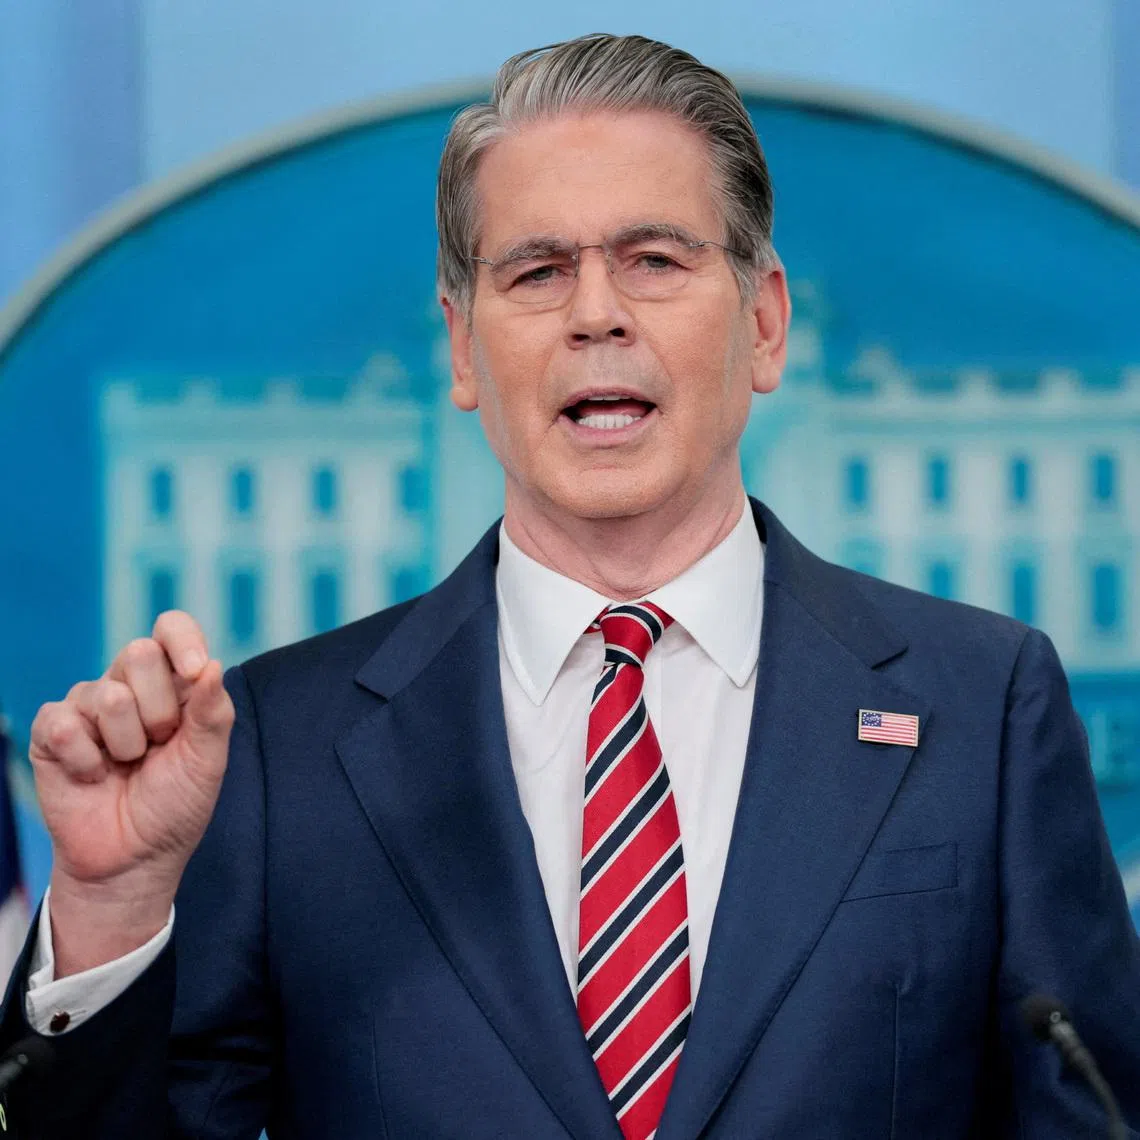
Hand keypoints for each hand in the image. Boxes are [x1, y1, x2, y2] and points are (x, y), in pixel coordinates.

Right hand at [29, 611, 234, 974]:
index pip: (171, 628)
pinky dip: (86, 760)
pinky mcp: (52, 732)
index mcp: (173, 682)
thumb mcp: (208, 759)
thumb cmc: (176, 803)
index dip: (180, 639)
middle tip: (159, 745)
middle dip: (159, 709)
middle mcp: (129, 684)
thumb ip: (213, 712)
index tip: (192, 669)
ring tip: (128, 766)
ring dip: (126, 743)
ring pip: (106, 694)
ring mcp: (88, 705)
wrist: (136, 857)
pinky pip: (64, 724)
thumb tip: (211, 666)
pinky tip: (93, 776)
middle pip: (138, 653)